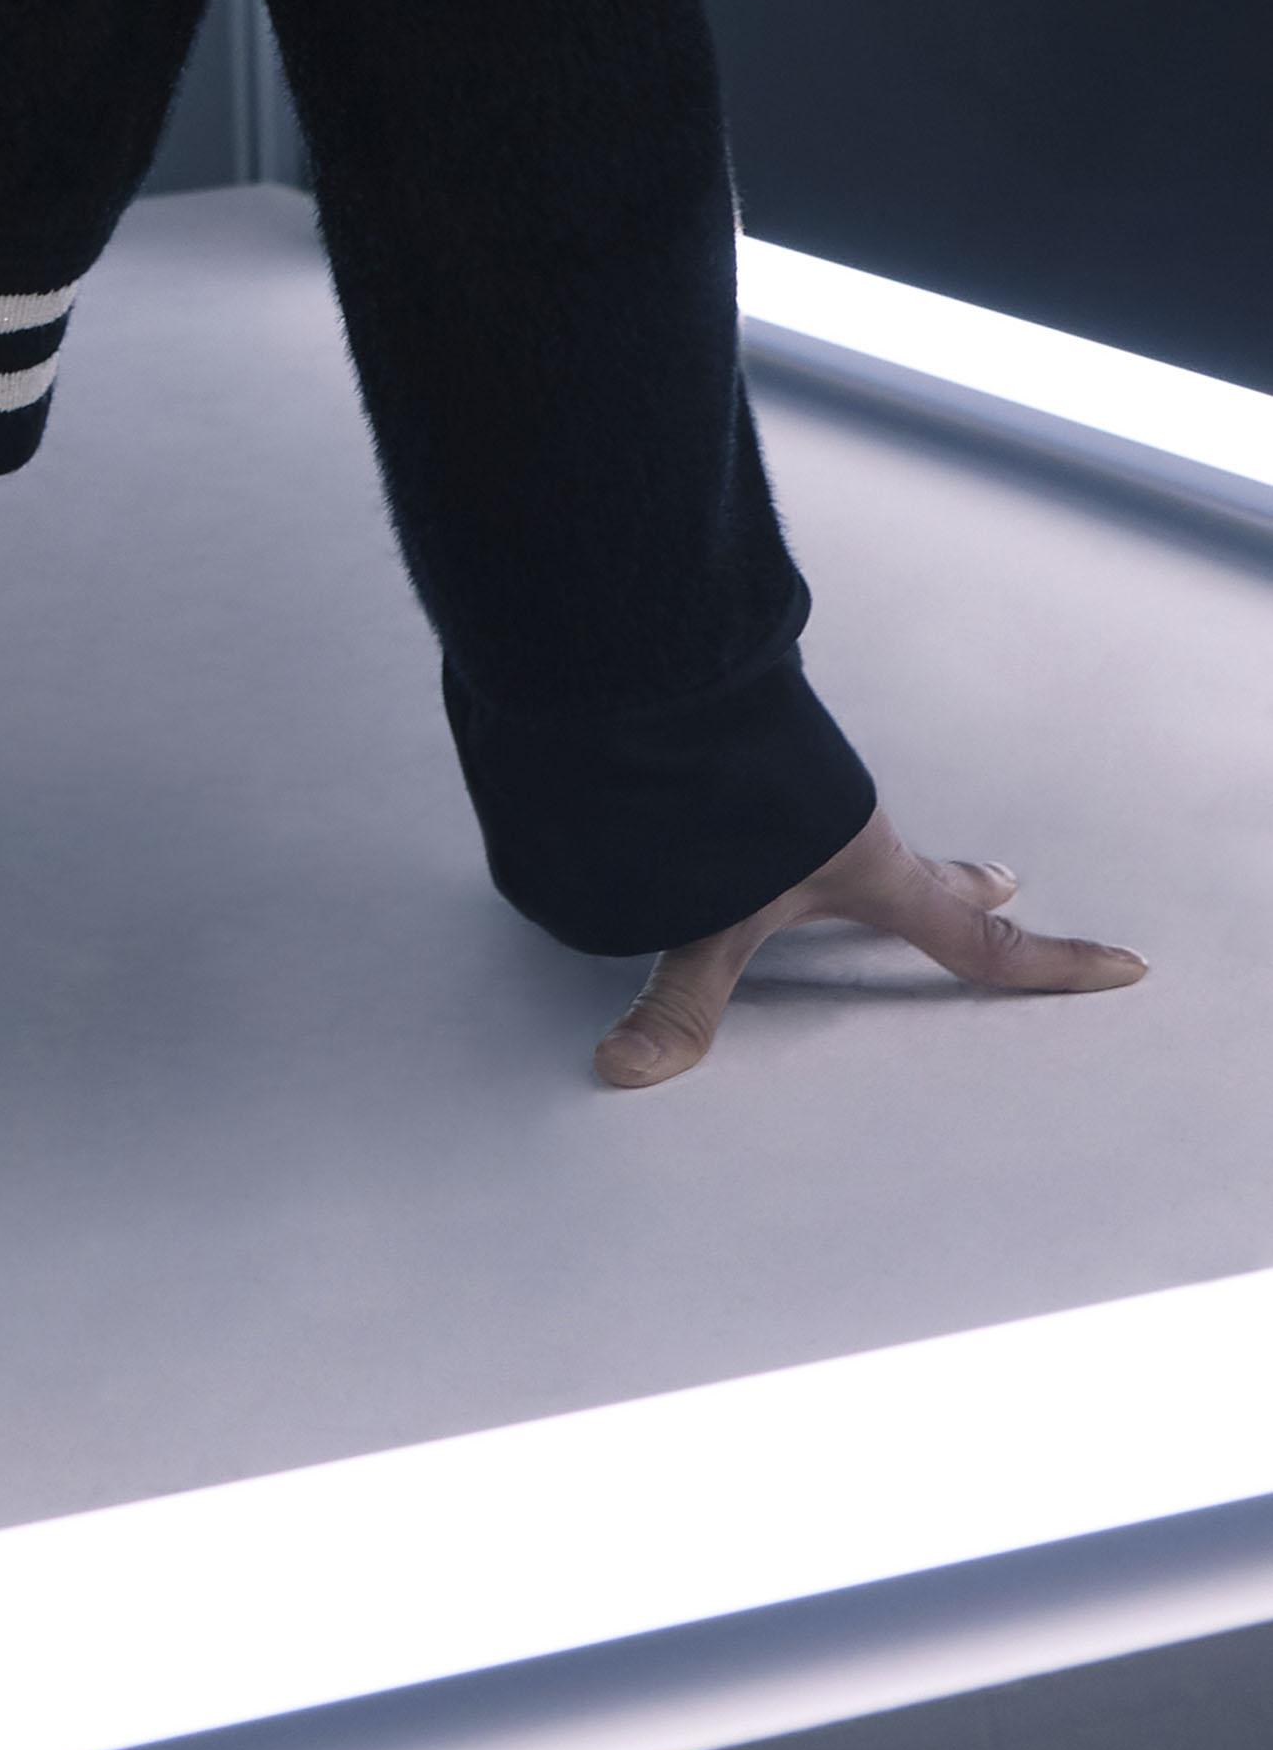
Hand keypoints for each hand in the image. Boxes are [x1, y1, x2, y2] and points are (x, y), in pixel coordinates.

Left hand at [595, 799, 1145, 1087]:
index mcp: (875, 875)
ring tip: (884, 848)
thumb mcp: (704, 918)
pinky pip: (810, 790)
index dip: (1054, 964)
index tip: (1128, 964)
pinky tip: (781, 787)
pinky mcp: (772, 757)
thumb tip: (620, 1072)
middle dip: (967, 888)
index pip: (981, 942)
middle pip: (932, 874)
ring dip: (887, 841)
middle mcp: (854, 835)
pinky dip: (817, 800)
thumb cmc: (718, 798)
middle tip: (1002, 883)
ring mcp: (816, 794)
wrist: (679, 677)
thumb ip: (674, 1003)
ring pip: (868, 826)